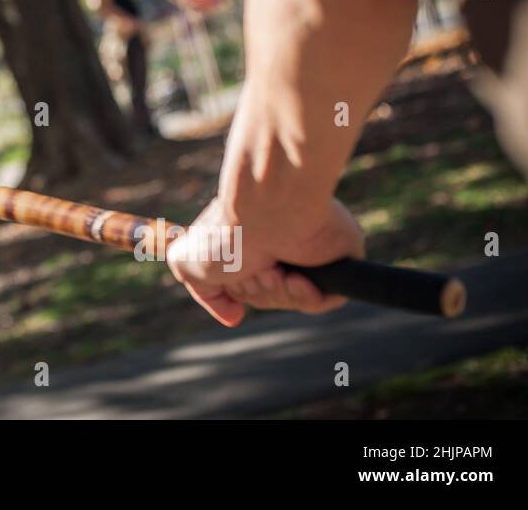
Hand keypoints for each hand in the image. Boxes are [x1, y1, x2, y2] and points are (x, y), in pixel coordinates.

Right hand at [167, 195, 363, 327]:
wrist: (267, 210)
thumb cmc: (228, 233)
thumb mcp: (187, 262)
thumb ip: (201, 290)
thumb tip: (234, 317)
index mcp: (249, 241)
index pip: (246, 285)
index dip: (238, 290)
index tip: (230, 274)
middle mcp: (279, 244)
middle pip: (270, 295)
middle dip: (258, 291)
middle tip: (252, 268)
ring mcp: (309, 251)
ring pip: (297, 298)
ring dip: (279, 293)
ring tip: (273, 270)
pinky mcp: (339, 258)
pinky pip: (327, 297)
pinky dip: (308, 296)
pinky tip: (297, 279)